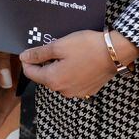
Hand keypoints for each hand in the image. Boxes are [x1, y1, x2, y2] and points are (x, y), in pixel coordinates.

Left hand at [20, 29, 134, 99]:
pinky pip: (72, 81)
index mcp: (53, 80)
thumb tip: (24, 57)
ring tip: (66, 52)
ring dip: (58, 67)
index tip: (31, 49)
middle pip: (45, 77)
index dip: (28, 60)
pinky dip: (71, 71)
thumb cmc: (86, 47)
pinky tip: (78, 60)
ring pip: (59, 79)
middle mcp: (64, 91)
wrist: (114, 52)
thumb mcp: (58, 46)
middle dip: (45, 63)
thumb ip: (39, 53)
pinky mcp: (88, 90)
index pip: (31, 73)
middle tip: (52, 47)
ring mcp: (77, 92)